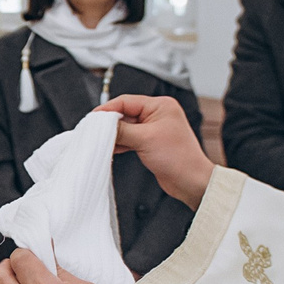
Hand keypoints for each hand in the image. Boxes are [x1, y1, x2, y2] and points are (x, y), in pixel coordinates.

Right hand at [99, 94, 214, 209]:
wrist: (191, 182)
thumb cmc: (178, 158)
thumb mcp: (145, 139)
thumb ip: (121, 130)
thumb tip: (101, 124)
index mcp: (160, 105)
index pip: (126, 101)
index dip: (107, 110)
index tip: (92, 119)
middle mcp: (157, 114)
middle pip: (124, 114)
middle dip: (109, 124)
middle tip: (92, 132)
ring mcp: (153, 129)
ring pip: (125, 128)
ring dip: (113, 136)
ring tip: (99, 142)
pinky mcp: (150, 143)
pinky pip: (129, 139)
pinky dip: (119, 144)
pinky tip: (109, 149)